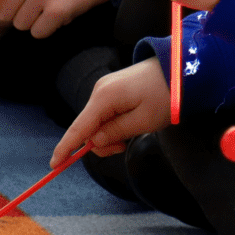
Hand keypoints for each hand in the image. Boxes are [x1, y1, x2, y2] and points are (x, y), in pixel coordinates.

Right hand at [50, 57, 168, 164]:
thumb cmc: (166, 95)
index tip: (54, 165)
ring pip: (97, 122)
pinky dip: (113, 125)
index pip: (79, 128)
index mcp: (104, 98)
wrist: (181, 69)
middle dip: (100, 143)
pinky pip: (106, 113)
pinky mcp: (114, 89)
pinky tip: (130, 124)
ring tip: (132, 133)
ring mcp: (106, 89)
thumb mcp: (144, 120)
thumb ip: (115, 132)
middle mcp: (100, 91)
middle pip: (88, 127)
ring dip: (109, 135)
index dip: (66, 147)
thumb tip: (94, 141)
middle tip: (122, 147)